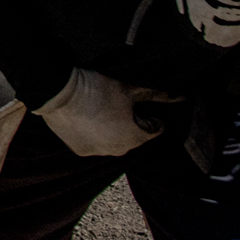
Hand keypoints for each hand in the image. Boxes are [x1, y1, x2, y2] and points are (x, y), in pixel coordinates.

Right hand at [35, 69, 183, 156]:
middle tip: (117, 103)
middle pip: (134, 137)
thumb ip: (157, 94)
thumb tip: (182, 96)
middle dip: (131, 123)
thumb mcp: (129, 87)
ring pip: (113, 141)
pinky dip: (94, 133)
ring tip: (99, 109)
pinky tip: (86, 117)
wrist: (57, 92)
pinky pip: (94, 143)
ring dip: (112, 129)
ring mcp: (98, 152)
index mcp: (135, 138)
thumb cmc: (96, 89)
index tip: (138, 103)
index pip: (155, 129)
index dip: (149, 114)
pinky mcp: (80, 150)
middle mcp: (119, 151)